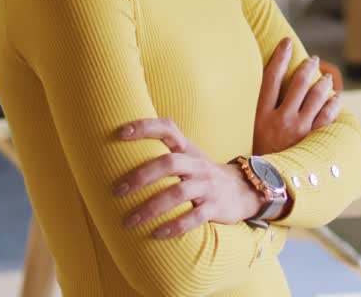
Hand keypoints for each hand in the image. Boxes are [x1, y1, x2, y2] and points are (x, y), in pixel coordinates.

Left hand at [115, 118, 265, 238]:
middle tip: (117, 191)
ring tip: (129, 221)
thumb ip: (163, 151)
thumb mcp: (188, 156)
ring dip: (150, 208)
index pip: (167, 128)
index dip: (145, 127)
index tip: (120, 133)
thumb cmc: (202, 174)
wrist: (243, 189)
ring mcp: (208, 186)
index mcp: (187, 149)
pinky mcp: (215, 207)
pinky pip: (194, 218)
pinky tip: (156, 234)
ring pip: (178, 193)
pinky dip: (174, 227)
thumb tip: (119, 151)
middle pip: (169, 163)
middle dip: (140, 177)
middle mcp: (197, 164)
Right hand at [254, 38, 342, 155]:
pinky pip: (328, 116)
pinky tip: (336, 98)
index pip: (271, 77)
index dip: (280, 57)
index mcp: (260, 114)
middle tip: (313, 59)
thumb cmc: (254, 158)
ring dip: (323, 82)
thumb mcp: (246, 135)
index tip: (287, 43)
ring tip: (326, 77)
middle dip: (307, 67)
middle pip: (298, 83)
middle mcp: (280, 118)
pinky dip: (333, 103)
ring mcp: (298, 129)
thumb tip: (260, 96)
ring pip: (316, 96)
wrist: (264, 188)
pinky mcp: (312, 141)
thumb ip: (254, 115)